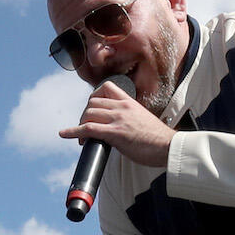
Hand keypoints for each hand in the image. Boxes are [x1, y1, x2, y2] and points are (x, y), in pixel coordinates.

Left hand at [59, 80, 175, 166]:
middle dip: (85, 114)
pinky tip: (65, 134)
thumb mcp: (142, 120)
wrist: (168, 147)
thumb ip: (129, 118)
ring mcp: (118, 119)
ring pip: (88, 114)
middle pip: (92, 102)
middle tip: (86, 127)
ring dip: (81, 124)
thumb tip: (118, 126)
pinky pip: (88, 128)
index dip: (94, 98)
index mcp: (129, 102)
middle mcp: (122, 107)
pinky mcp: (115, 133)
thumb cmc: (158, 138)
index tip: (93, 110)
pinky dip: (73, 132)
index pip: (105, 88)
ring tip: (83, 137)